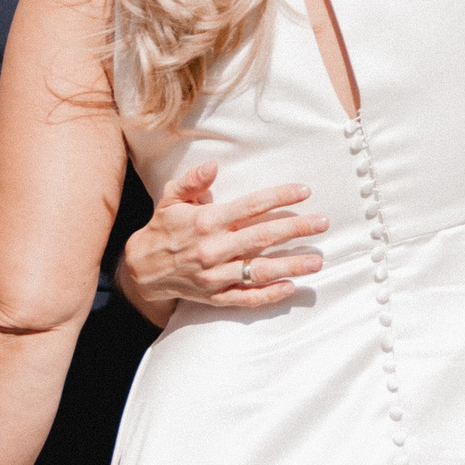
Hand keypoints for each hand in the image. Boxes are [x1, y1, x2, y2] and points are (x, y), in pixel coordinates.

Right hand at [116, 162, 326, 312]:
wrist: (142, 269)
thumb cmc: (163, 227)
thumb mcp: (170, 197)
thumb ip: (192, 180)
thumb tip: (213, 165)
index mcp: (206, 221)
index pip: (250, 206)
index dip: (279, 198)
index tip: (304, 192)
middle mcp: (213, 249)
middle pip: (263, 238)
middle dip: (296, 230)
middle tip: (322, 224)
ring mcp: (216, 275)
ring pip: (259, 271)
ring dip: (290, 266)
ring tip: (316, 261)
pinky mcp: (215, 296)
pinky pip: (246, 298)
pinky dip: (269, 295)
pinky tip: (290, 288)